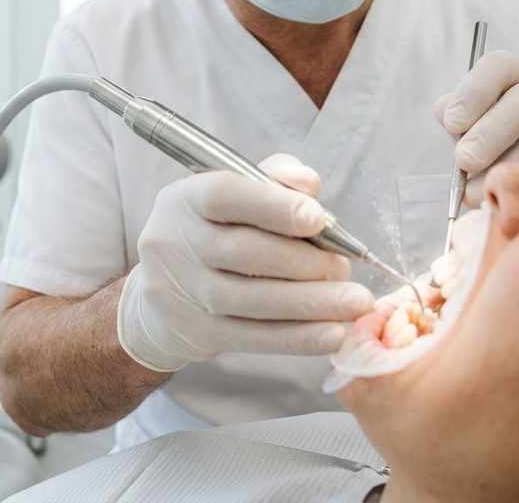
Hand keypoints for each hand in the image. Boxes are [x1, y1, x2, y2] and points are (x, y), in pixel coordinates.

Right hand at [118, 154, 375, 371]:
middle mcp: (175, 244)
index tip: (317, 219)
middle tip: (343, 268)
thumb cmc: (215, 232)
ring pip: (252, 300)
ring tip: (353, 302)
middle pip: (242, 252)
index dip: (272, 206)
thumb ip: (274, 180)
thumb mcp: (235, 195)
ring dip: (311, 303)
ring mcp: (183, 293)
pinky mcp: (198, 333)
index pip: (224, 196)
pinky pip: (254, 338)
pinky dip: (299, 338)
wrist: (164, 296)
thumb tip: (309, 184)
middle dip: (303, 262)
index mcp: (185, 199)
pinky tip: (333, 333)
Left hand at [435, 51, 518, 203]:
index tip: (452, 123)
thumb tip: (446, 112)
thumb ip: (458, 114)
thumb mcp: (481, 121)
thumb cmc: (509, 139)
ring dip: (511, 167)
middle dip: (491, 133)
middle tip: (465, 160)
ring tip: (479, 192)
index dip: (474, 92)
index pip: (500, 67)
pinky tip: (515, 200)